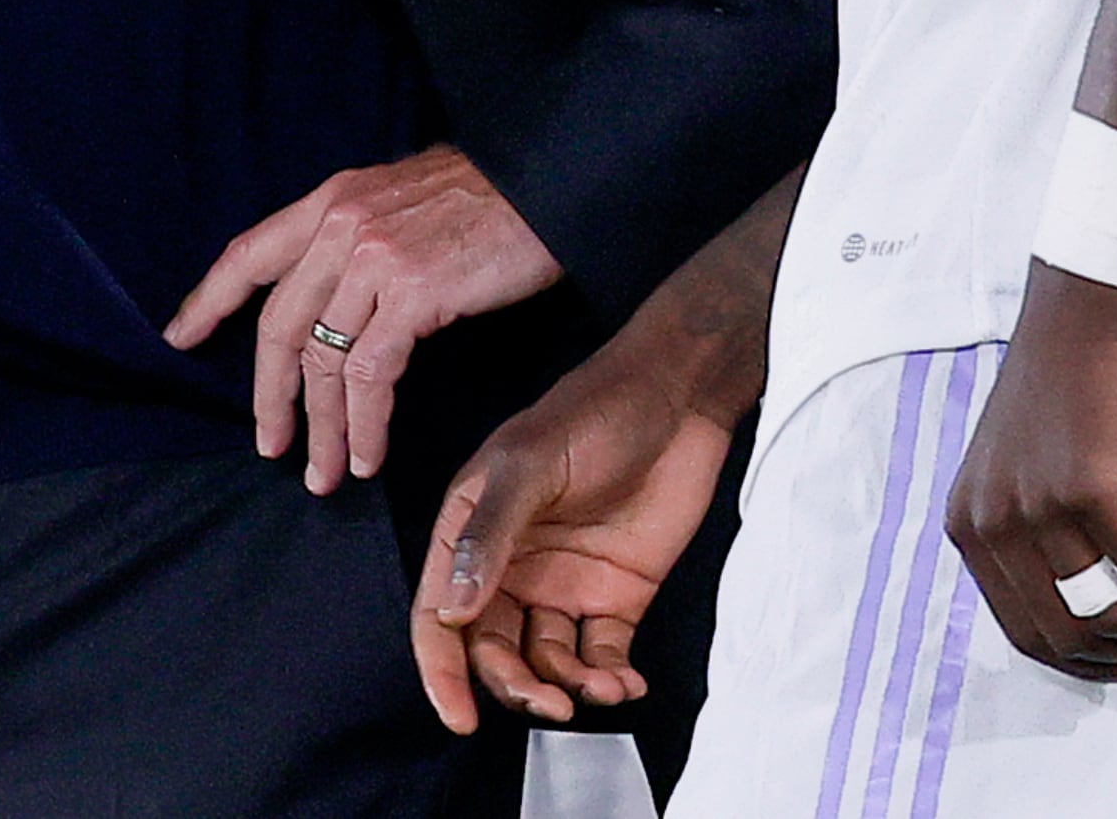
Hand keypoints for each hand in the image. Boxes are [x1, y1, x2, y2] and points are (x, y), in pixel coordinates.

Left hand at [165, 145, 561, 494]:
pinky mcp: (412, 292)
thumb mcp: (401, 201)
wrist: (547, 183)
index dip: (208, 299)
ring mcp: (373, 258)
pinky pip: (369, 375)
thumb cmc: (486, 199)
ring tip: (324, 472)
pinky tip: (369, 454)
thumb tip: (338, 297)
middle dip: (270, 395)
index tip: (179, 338)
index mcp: (332, 201)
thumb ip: (359, 239)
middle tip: (270, 445)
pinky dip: (365, 424)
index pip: (249, 253)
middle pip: (278, 324)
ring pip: (321, 360)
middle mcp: (341, 226)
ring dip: (321, 428)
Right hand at [410, 343, 733, 731]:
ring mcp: (563, 585)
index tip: (460, 717)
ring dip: (567, 685)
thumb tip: (454, 609)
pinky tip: (627, 683)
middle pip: (494, 649)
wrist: (677, 399)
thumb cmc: (592, 413)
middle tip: (549, 701)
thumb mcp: (529, 465)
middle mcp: (511, 566)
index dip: (443, 671)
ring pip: (547, 661)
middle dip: (516, 684)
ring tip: (602, 687)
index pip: (440, 615)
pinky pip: (601, 655)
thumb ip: (489, 535)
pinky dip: (609, 679)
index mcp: (472, 531)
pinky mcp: (615, 596)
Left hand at [945, 264, 1116, 682]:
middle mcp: (989, 521)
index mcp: (967, 525)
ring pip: (1108, 610)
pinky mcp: (1088, 486)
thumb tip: (1084, 614)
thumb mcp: (1018, 475)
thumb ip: (1031, 538)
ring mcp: (1035, 505)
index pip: (1021, 630)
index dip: (1081, 662)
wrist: (1078, 314)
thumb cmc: (1061, 390)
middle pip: (1065, 634)